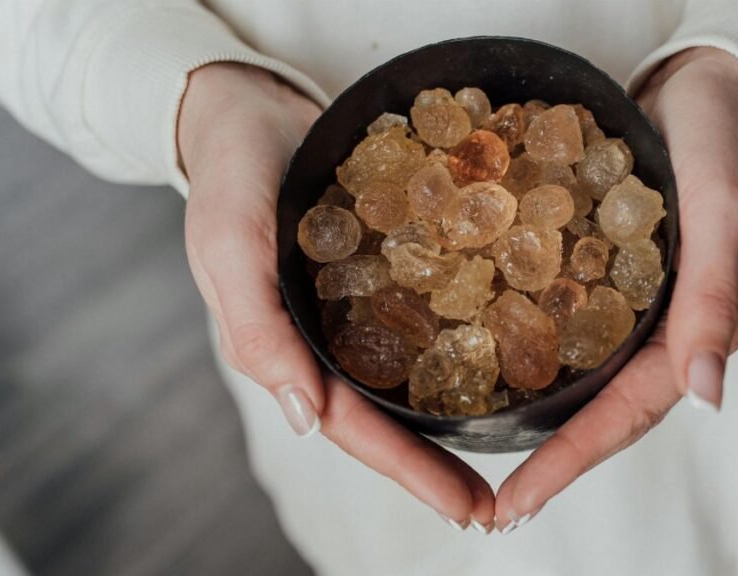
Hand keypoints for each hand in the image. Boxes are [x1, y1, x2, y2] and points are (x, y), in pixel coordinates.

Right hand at [178, 63, 494, 529]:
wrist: (249, 110)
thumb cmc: (229, 176)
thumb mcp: (228, 246)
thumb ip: (256, 329)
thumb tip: (304, 421)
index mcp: (291, 347)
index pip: (354, 425)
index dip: (408, 469)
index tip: (466, 509)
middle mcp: (330, 336)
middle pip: (390, 414)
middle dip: (439, 465)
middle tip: (499, 507)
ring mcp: (359, 305)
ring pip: (411, 374)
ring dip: (454, 415)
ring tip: (509, 451)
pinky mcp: (386, 266)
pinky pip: (427, 312)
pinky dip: (462, 341)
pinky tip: (506, 354)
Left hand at [493, 47, 737, 530]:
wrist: (712, 80)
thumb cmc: (723, 138)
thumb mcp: (724, 210)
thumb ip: (714, 299)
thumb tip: (706, 397)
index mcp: (701, 328)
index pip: (628, 414)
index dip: (571, 463)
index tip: (514, 507)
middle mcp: (671, 326)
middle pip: (606, 411)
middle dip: (551, 460)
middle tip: (491, 507)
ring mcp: (645, 303)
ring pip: (590, 377)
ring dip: (544, 420)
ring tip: (488, 454)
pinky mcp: (620, 272)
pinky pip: (577, 327)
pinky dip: (539, 355)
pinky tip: (496, 366)